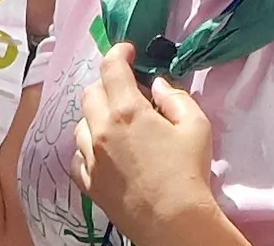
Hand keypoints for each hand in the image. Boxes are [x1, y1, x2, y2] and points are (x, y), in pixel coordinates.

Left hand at [76, 43, 225, 237]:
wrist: (173, 222)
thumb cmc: (188, 171)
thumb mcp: (196, 125)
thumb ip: (175, 97)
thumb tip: (157, 85)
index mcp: (127, 110)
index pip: (112, 67)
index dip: (119, 52)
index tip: (129, 51)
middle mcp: (101, 129)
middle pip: (91, 92)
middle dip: (108, 84)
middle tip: (129, 92)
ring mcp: (90, 157)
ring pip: (80, 123)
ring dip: (96, 115)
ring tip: (116, 124)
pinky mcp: (88, 182)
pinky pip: (77, 155)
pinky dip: (87, 146)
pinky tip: (103, 151)